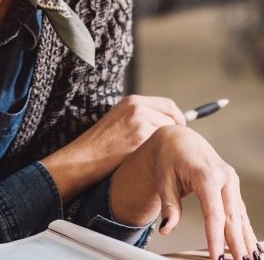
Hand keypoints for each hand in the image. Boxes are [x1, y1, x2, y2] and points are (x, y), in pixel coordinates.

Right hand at [41, 95, 185, 201]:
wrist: (83, 158)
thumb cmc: (99, 143)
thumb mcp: (119, 119)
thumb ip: (141, 116)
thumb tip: (165, 122)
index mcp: (133, 101)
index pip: (169, 104)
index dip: (178, 118)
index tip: (180, 129)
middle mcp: (138, 108)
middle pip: (172, 118)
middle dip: (176, 132)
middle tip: (175, 146)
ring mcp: (140, 123)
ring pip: (167, 134)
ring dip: (166, 145)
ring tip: (159, 155)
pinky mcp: (140, 140)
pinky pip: (160, 147)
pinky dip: (159, 154)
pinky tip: (151, 161)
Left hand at [111, 126, 259, 259]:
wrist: (180, 139)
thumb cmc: (169, 157)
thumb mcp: (164, 179)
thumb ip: (169, 205)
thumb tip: (167, 228)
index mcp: (207, 175)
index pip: (214, 213)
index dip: (216, 238)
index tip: (217, 257)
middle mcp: (224, 177)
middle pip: (232, 217)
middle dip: (237, 243)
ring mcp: (231, 181)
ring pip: (241, 215)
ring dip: (247, 239)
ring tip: (251, 259)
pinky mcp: (232, 186)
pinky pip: (240, 211)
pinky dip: (246, 229)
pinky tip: (252, 245)